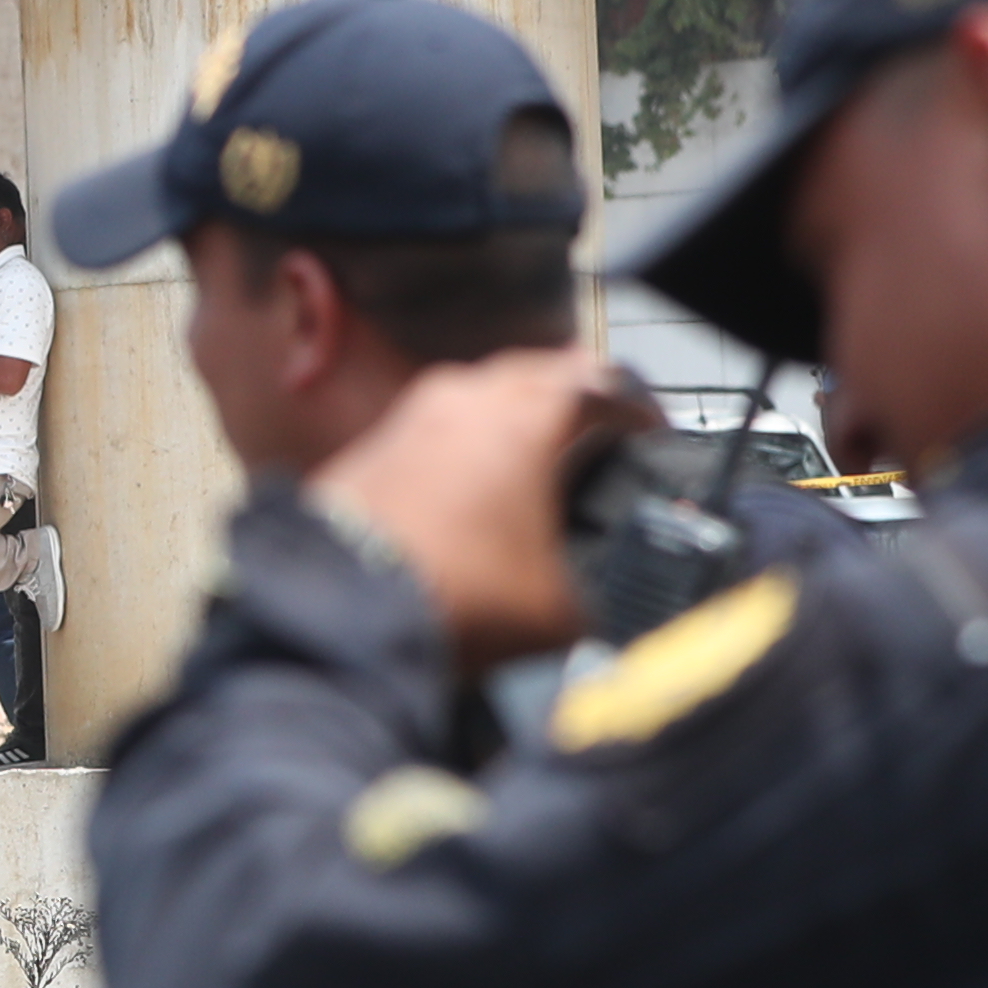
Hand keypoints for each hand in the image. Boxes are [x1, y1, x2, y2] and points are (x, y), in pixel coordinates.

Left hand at [316, 350, 620, 676]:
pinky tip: (469, 486)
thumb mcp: (555, 613)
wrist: (336, 614)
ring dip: (512, 416)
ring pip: (479, 396)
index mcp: (528, 416)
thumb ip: (591, 596)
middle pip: (539, 373)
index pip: (604, 386)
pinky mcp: (370, 450)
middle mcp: (467, 399)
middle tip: (598, 424)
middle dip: (574, 396)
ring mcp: (411, 418)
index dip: (639, 409)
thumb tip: (590, 607)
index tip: (651, 430)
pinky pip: (433, 432)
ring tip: (536, 454)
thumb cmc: (446, 598)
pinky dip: (462, 447)